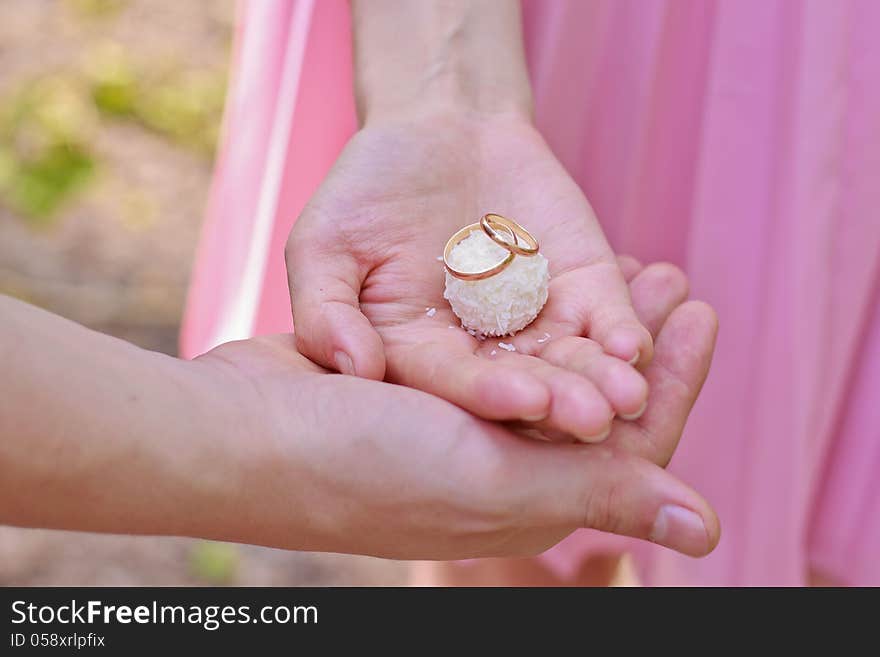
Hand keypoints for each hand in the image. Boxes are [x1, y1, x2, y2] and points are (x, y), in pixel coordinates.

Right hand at [191, 259, 718, 558]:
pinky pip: (496, 332)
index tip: (700, 323)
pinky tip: (558, 269)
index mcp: (518, 491)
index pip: (619, 449)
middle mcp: (494, 451)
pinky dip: (536, 303)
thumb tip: (708, 532)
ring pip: (550, 357)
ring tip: (645, 269)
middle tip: (682, 288)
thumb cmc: (365, 468)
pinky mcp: (420, 369)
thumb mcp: (494, 483)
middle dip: (640, 347)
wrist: (242, 429)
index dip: (668, 391)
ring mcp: (456, 406)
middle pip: (589, 397)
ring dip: (598, 319)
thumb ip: (600, 492)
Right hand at [286, 113, 652, 441]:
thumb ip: (326, 311)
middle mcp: (481, 355)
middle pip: (522, 384)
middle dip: (557, 400)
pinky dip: (621, 329)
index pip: (452, 384)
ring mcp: (536, 324)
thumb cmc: (366, 190)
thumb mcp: (322, 247)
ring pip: (571, 359)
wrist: (436, 129)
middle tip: (591, 420)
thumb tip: (356, 369)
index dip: (485, 393)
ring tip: (629, 397)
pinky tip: (636, 346)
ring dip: (600, 378)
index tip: (520, 400)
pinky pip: (604, 316)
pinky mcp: (581, 290)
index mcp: (418, 359)